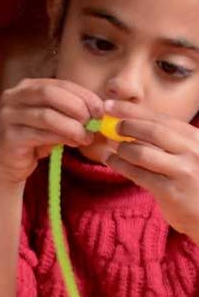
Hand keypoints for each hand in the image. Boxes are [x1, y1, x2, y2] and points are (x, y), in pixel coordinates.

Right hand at [0, 77, 102, 188]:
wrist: (8, 166)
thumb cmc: (34, 140)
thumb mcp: (53, 119)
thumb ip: (69, 110)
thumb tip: (98, 110)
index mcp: (26, 87)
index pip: (60, 84)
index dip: (84, 95)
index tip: (101, 110)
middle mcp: (12, 97)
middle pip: (51, 94)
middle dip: (77, 107)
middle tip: (93, 122)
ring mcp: (7, 116)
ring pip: (47, 116)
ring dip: (72, 127)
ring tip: (86, 137)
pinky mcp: (8, 137)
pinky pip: (41, 134)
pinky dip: (62, 138)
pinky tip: (73, 143)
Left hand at [100, 101, 198, 238]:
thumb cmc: (195, 181)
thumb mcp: (190, 154)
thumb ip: (168, 142)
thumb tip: (133, 126)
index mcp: (195, 137)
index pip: (162, 119)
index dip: (133, 110)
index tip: (111, 105)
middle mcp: (192, 150)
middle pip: (153, 131)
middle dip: (126, 124)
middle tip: (107, 124)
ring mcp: (183, 171)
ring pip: (143, 153)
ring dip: (121, 148)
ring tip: (110, 148)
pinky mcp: (171, 192)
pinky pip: (139, 175)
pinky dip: (121, 166)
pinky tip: (112, 161)